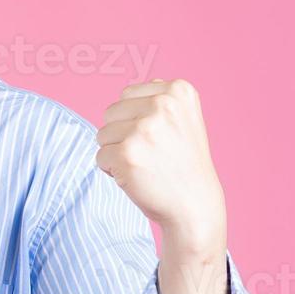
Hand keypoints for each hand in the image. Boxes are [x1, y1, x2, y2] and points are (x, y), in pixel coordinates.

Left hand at [95, 78, 226, 257]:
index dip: (134, 120)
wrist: (195, 205)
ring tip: (146, 165)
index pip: (126, 95)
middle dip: (122, 135)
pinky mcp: (127, 153)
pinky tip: (137, 177)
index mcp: (178, 91)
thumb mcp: (183, 120)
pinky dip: (111, 170)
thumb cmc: (182, 163)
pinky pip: (99, 156)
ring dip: (116, 152)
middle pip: (110, 112)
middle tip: (151, 154)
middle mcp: (163, 104)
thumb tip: (133, 88)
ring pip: (102, 134)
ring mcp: (145, 128)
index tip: (161, 138)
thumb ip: (159, 99)